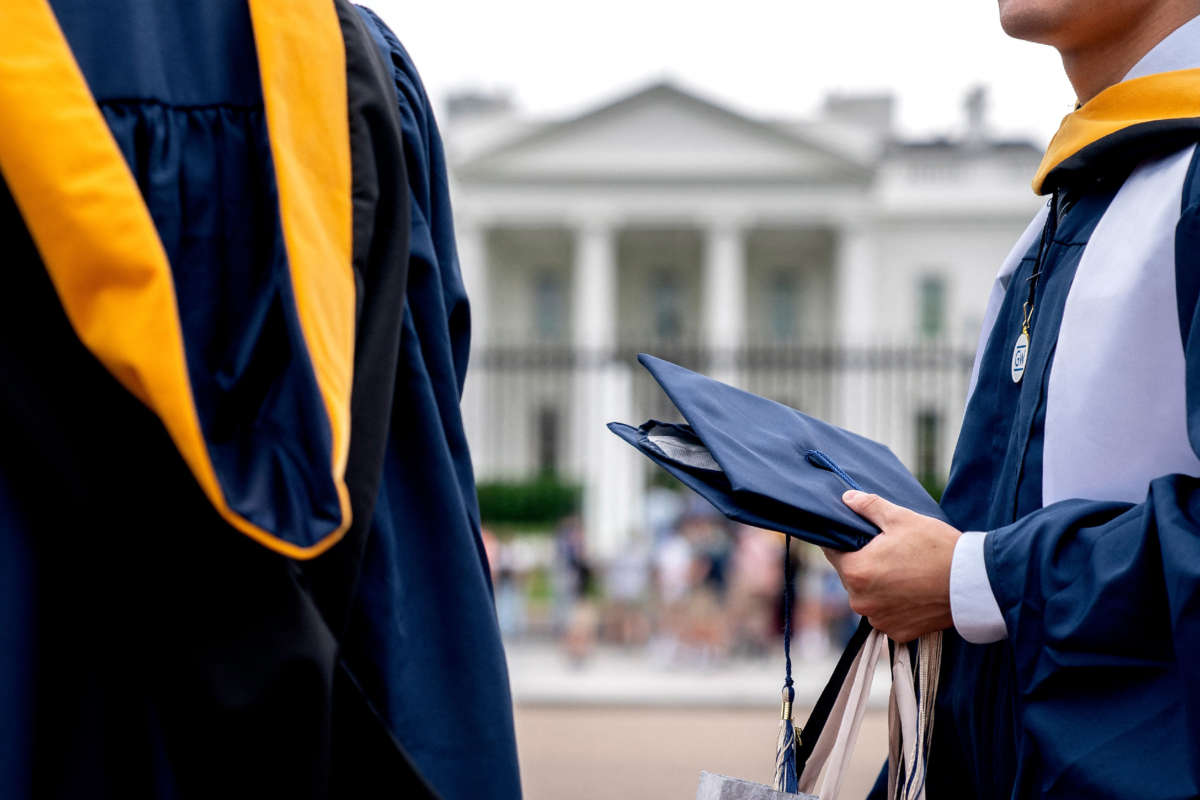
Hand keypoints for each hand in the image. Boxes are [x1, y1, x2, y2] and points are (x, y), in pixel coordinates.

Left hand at [822, 490, 960, 642]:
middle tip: (890, 551)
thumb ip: (869, 507)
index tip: (860, 537)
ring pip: (868, 596)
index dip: (845, 542)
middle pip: (851, 575)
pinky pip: (887, 614)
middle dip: (864, 563)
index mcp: (855, 571)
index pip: (833, 552)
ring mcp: (879, 620)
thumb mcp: (901, 518)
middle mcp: (860, 601)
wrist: (973, 583)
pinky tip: (913, 591)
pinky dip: (895, 604)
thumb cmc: (937, 547)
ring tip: (904, 571)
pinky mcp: (898, 633)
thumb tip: (847, 498)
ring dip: (879, 586)